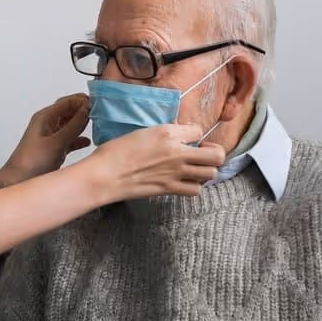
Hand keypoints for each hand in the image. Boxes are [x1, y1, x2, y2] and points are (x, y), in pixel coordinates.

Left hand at [1, 94, 91, 182]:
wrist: (17, 182)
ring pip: (70, 125)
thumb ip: (73, 126)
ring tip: (98, 125)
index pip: (67, 101)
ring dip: (82, 124)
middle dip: (84, 110)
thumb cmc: (31, 162)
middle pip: (69, 111)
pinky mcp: (53, 149)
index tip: (99, 103)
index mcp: (45, 118)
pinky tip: (87, 142)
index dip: (82, 100)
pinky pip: (69, 139)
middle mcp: (47, 124)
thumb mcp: (56, 142)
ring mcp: (50, 137)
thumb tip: (86, 110)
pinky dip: (78, 139)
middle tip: (102, 113)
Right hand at [86, 123, 225, 201]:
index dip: (195, 134)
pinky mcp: (170, 189)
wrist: (105, 175)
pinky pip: (196, 190)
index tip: (187, 139)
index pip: (199, 130)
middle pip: (216, 155)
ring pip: (211, 174)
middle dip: (214, 153)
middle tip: (203, 153)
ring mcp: (175, 173)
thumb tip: (177, 136)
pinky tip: (184, 182)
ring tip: (194, 169)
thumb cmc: (116, 152)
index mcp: (168, 133)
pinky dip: (194, 186)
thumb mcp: (141, 132)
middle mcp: (177, 152)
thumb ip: (163, 133)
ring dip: (206, 171)